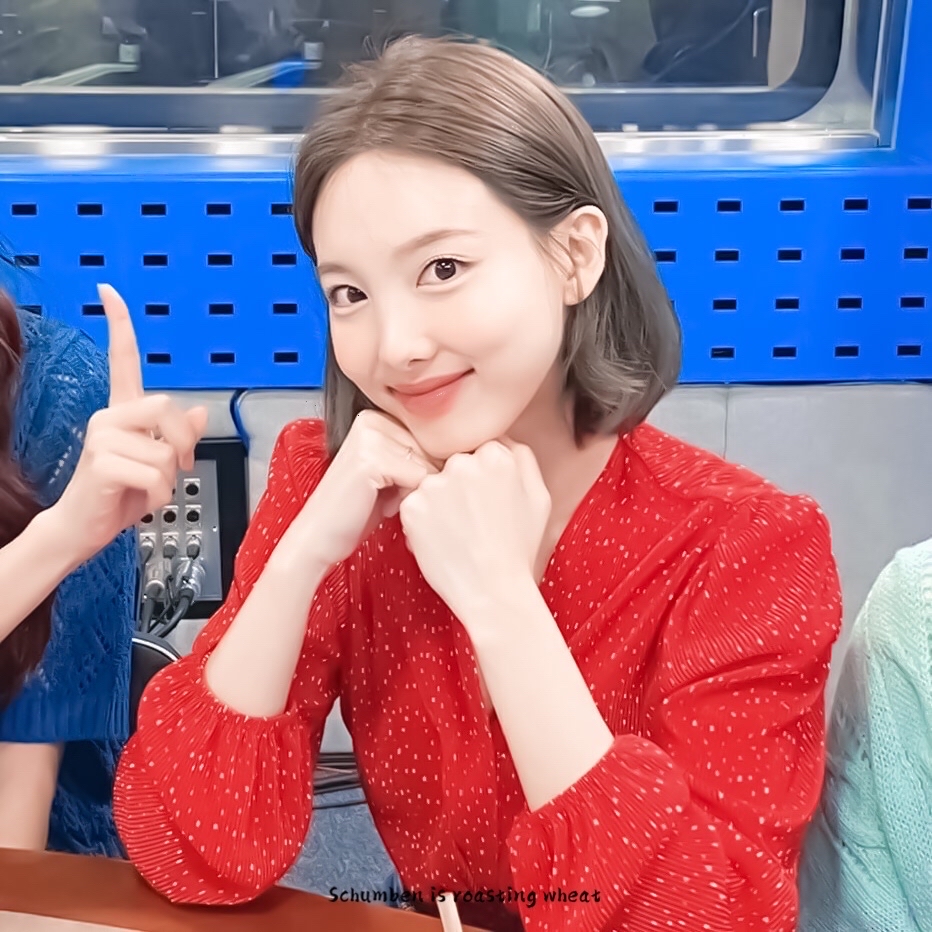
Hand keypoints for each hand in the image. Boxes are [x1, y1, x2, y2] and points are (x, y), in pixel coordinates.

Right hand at [50, 285, 207, 562]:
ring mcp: (102, 438)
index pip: (122, 360)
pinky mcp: (102, 462)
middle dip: (183, 446)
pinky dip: (157, 497)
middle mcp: (108, 417)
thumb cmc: (118, 495)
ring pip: (167, 453)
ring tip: (144, 489)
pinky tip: (137, 501)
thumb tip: (199, 413)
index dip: (119, 325)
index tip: (108, 291)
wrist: (82, 529)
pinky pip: (156, 476)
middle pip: (169, 409)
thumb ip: (178, 438)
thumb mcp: (158, 465)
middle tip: (175, 469)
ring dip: (168, 481)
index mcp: (122, 412)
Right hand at [297, 409, 438, 567]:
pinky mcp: (371, 457)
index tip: (407, 488)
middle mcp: (373, 419)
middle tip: (395, 499)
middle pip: (435, 450)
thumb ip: (421, 457)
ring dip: (419, 492)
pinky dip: (411, 499)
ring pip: (431, 464)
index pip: (434, 438)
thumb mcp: (394, 475)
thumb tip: (470, 453)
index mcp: (377, 417)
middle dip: (425, 482)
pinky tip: (385, 506)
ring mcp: (370, 436)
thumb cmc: (357, 512)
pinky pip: (421, 478)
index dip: (431, 471)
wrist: (319, 538)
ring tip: (389, 502)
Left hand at [398, 439, 550, 634]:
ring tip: (458, 533)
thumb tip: (500, 440)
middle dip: (458, 487)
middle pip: (452, 463)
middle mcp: (464, 463)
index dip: (480, 478)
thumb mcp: (539, 498)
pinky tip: (443, 541)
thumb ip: (522, 458)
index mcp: (498, 455)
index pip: (477, 450)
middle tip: (473, 521)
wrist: (494, 592)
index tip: (485, 503)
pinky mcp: (412, 506)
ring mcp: (436, 484)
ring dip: (439, 503)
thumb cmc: (519, 549)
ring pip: (431, 483)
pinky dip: (422, 522)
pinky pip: (413, 504)